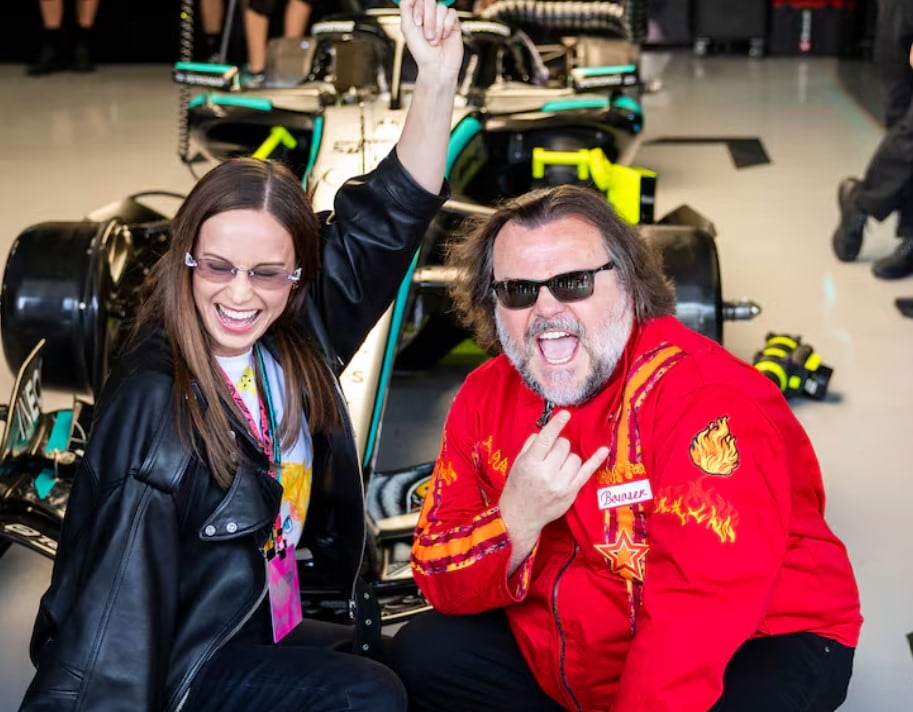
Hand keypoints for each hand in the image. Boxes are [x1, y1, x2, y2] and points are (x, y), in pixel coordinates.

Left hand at [399, 0, 462, 80]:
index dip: (419, 9)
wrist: (437, 67)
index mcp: (416, 13)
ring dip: (437, 26)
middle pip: (430, 0)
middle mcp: (429, 13)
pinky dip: (446, 26)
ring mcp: (442, 17)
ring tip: (435, 41)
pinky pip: (451, 14)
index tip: (418, 24)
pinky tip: (445, 37)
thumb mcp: (407, 27)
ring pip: (441, 8)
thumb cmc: (421, 51)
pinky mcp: (453, 23)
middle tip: (428, 37)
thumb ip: (406, 6)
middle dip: (429, 20)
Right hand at [499, 411, 608, 557]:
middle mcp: (546, 474)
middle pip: (563, 446)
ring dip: (568, 457)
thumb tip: (548, 431)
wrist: (520, 516)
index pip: (546, 439)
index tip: (565, 414)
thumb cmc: (517, 487)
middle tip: (550, 456)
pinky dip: (596, 460)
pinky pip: (587, 472)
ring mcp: (561, 484)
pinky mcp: (571, 493)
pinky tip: (603, 450)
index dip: (556, 425)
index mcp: (530, 464)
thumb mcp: (517, 464)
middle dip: (558, 446)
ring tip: (557, 467)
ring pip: (575, 457)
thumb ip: (531, 445)